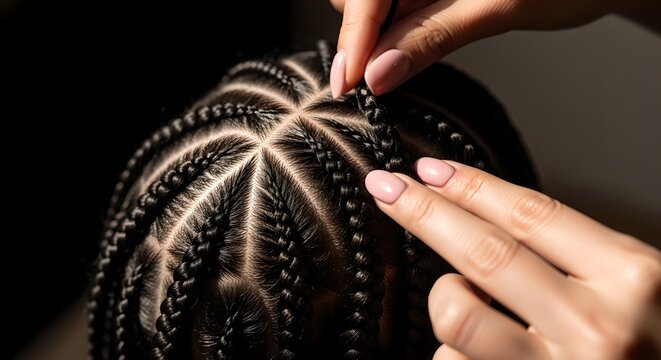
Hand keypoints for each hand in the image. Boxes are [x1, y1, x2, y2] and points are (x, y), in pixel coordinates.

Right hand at [329, 0, 644, 96]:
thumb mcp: (494, 9)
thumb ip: (429, 37)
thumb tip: (378, 73)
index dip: (354, 37)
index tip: (348, 81)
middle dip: (359, 36)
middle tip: (369, 79)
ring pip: (370, 6)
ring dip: (373, 40)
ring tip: (388, 66)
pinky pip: (394, 11)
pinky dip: (392, 36)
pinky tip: (400, 53)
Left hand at [365, 157, 660, 358]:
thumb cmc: (659, 343)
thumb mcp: (638, 285)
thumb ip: (574, 256)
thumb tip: (487, 218)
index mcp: (631, 278)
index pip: (532, 215)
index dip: (471, 186)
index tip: (428, 170)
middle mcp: (597, 325)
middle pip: (484, 254)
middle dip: (424, 213)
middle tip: (385, 187)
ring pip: (460, 319)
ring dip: (447, 300)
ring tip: (465, 299)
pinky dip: (455, 352)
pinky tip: (481, 351)